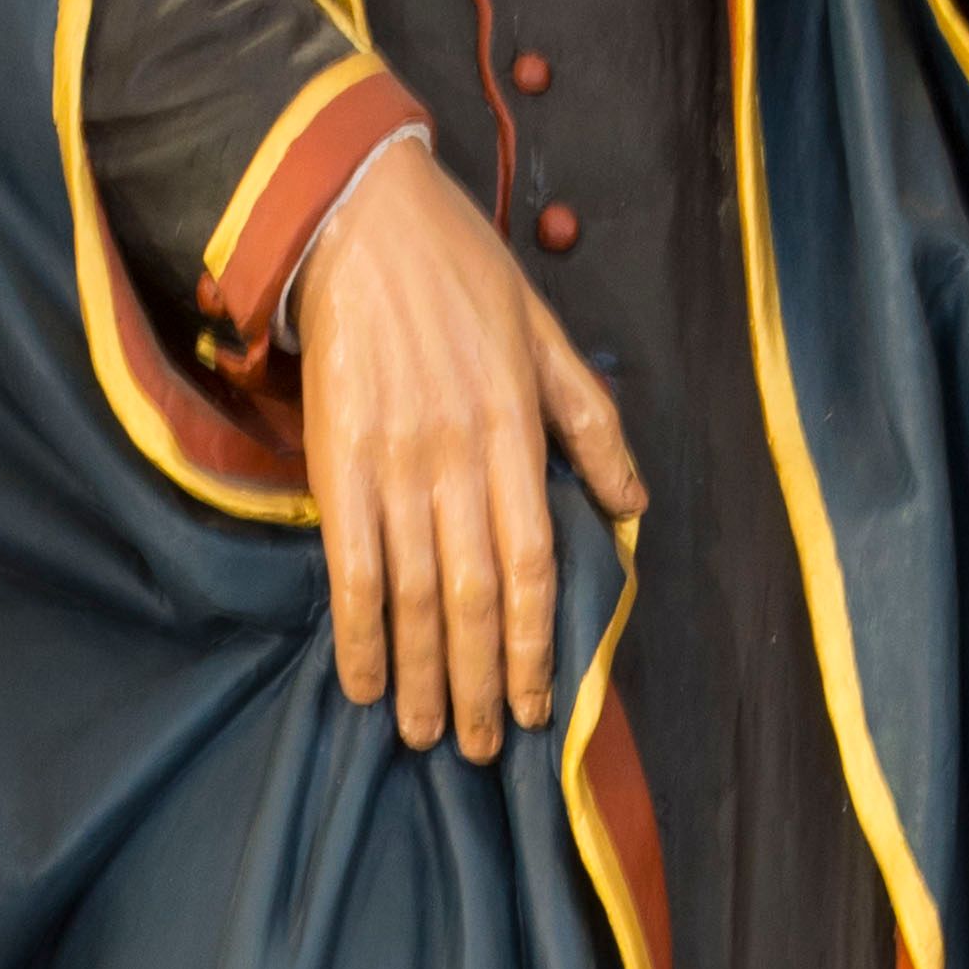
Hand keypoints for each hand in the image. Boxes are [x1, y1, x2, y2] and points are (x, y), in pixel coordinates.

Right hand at [297, 141, 644, 761]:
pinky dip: (354, 631)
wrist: (361, 219)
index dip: (533, 644)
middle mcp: (456, 457)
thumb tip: (633, 506)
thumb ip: (591, 423)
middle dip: (479, 683)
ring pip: (411, 594)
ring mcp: (392, 462)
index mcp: (515, 431)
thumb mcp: (546, 334)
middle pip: (471, 596)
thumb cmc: (462, 274)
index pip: (532, 562)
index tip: (538, 707)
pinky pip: (347, 565)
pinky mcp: (335, 460)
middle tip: (482, 749)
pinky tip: (359, 680)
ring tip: (425, 735)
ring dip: (420, 675)